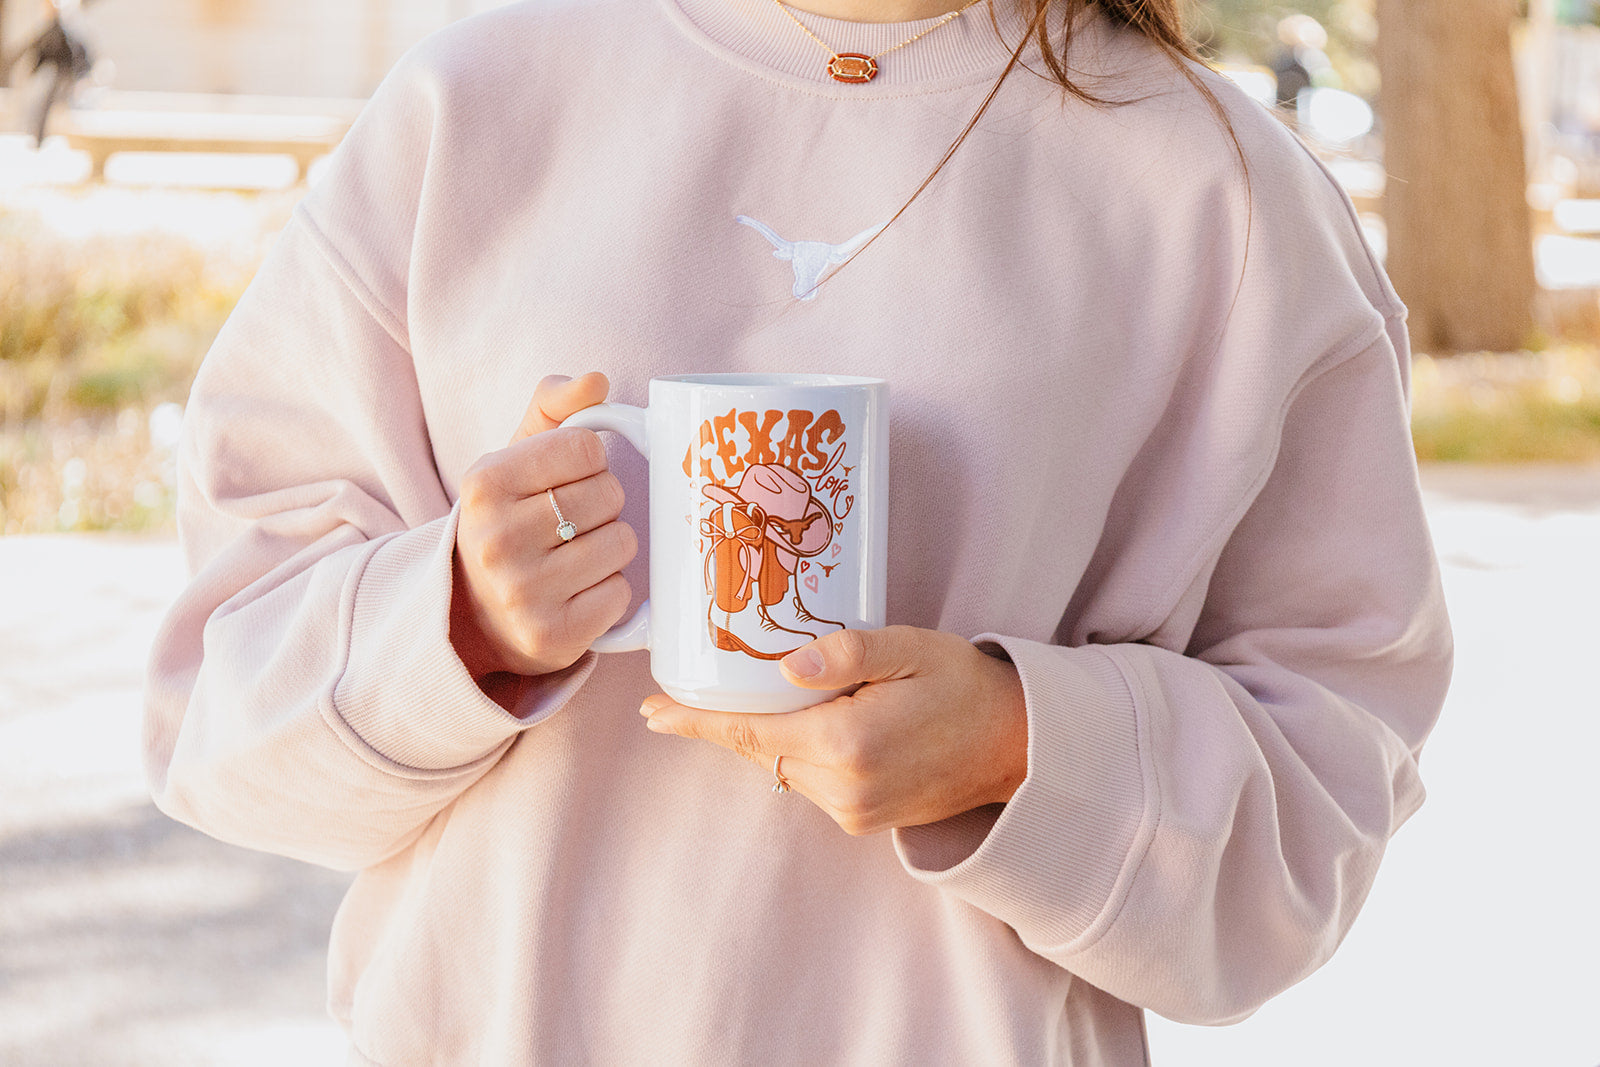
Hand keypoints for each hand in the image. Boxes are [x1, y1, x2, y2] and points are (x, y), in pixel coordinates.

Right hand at [451, 372, 636, 680]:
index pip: (588, 449)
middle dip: (603, 506)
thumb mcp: (514, 457)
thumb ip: (554, 406)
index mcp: (484, 482)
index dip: (590, 463)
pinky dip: (610, 593)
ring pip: (622, 544)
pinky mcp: (550, 637)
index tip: (565, 482)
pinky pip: (621, 595)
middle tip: (571, 524)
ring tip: (575, 558)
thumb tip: (597, 380)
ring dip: (611, 548)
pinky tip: (579, 593)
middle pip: (610, 495)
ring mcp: (521, 593)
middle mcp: (495, 539)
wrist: (474, 611)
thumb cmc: (509, 520)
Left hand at [639, 626, 1028, 835]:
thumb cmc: (965, 685)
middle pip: (758, 749)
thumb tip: (787, 666)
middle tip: (671, 701)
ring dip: (761, 735)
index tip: (652, 711)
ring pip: (781, 766)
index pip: (750, 731)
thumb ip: (847, 652)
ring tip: (744, 697)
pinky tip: (799, 722)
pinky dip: (792, 751)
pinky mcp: (862, 819)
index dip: (695, 722)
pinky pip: (807, 780)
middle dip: (719, 725)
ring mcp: (852, 810)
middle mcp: (842, 787)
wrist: (1018, 745)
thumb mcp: (910, 648)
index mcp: (847, 743)